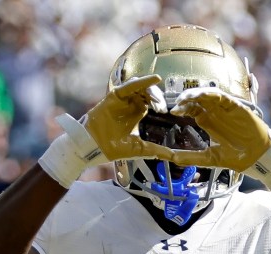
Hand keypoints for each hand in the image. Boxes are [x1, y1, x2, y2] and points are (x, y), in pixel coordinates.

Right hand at [56, 75, 175, 163]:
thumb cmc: (114, 148)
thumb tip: (174, 157)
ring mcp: (123, 99)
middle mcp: (130, 104)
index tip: (165, 112)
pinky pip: (130, 85)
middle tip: (162, 108)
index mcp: (136, 113)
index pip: (152, 103)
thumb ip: (157, 150)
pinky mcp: (115, 95)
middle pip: (148, 93)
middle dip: (157, 98)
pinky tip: (155, 79)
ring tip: (157, 100)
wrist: (95, 147)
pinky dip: (143, 81)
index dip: (159, 104)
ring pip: (141, 87)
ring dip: (151, 91)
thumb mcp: (141, 148)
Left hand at [169, 87, 270, 170]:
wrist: (257, 159)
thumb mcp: (209, 158)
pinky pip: (223, 97)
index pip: (192, 109)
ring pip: (208, 95)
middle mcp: (215, 113)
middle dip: (186, 99)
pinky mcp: (236, 107)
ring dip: (197, 94)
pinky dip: (213, 94)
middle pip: (198, 100)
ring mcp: (225, 109)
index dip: (182, 108)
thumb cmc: (236, 158)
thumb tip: (172, 159)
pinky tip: (203, 95)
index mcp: (208, 122)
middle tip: (178, 103)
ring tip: (187, 97)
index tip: (173, 112)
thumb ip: (191, 157)